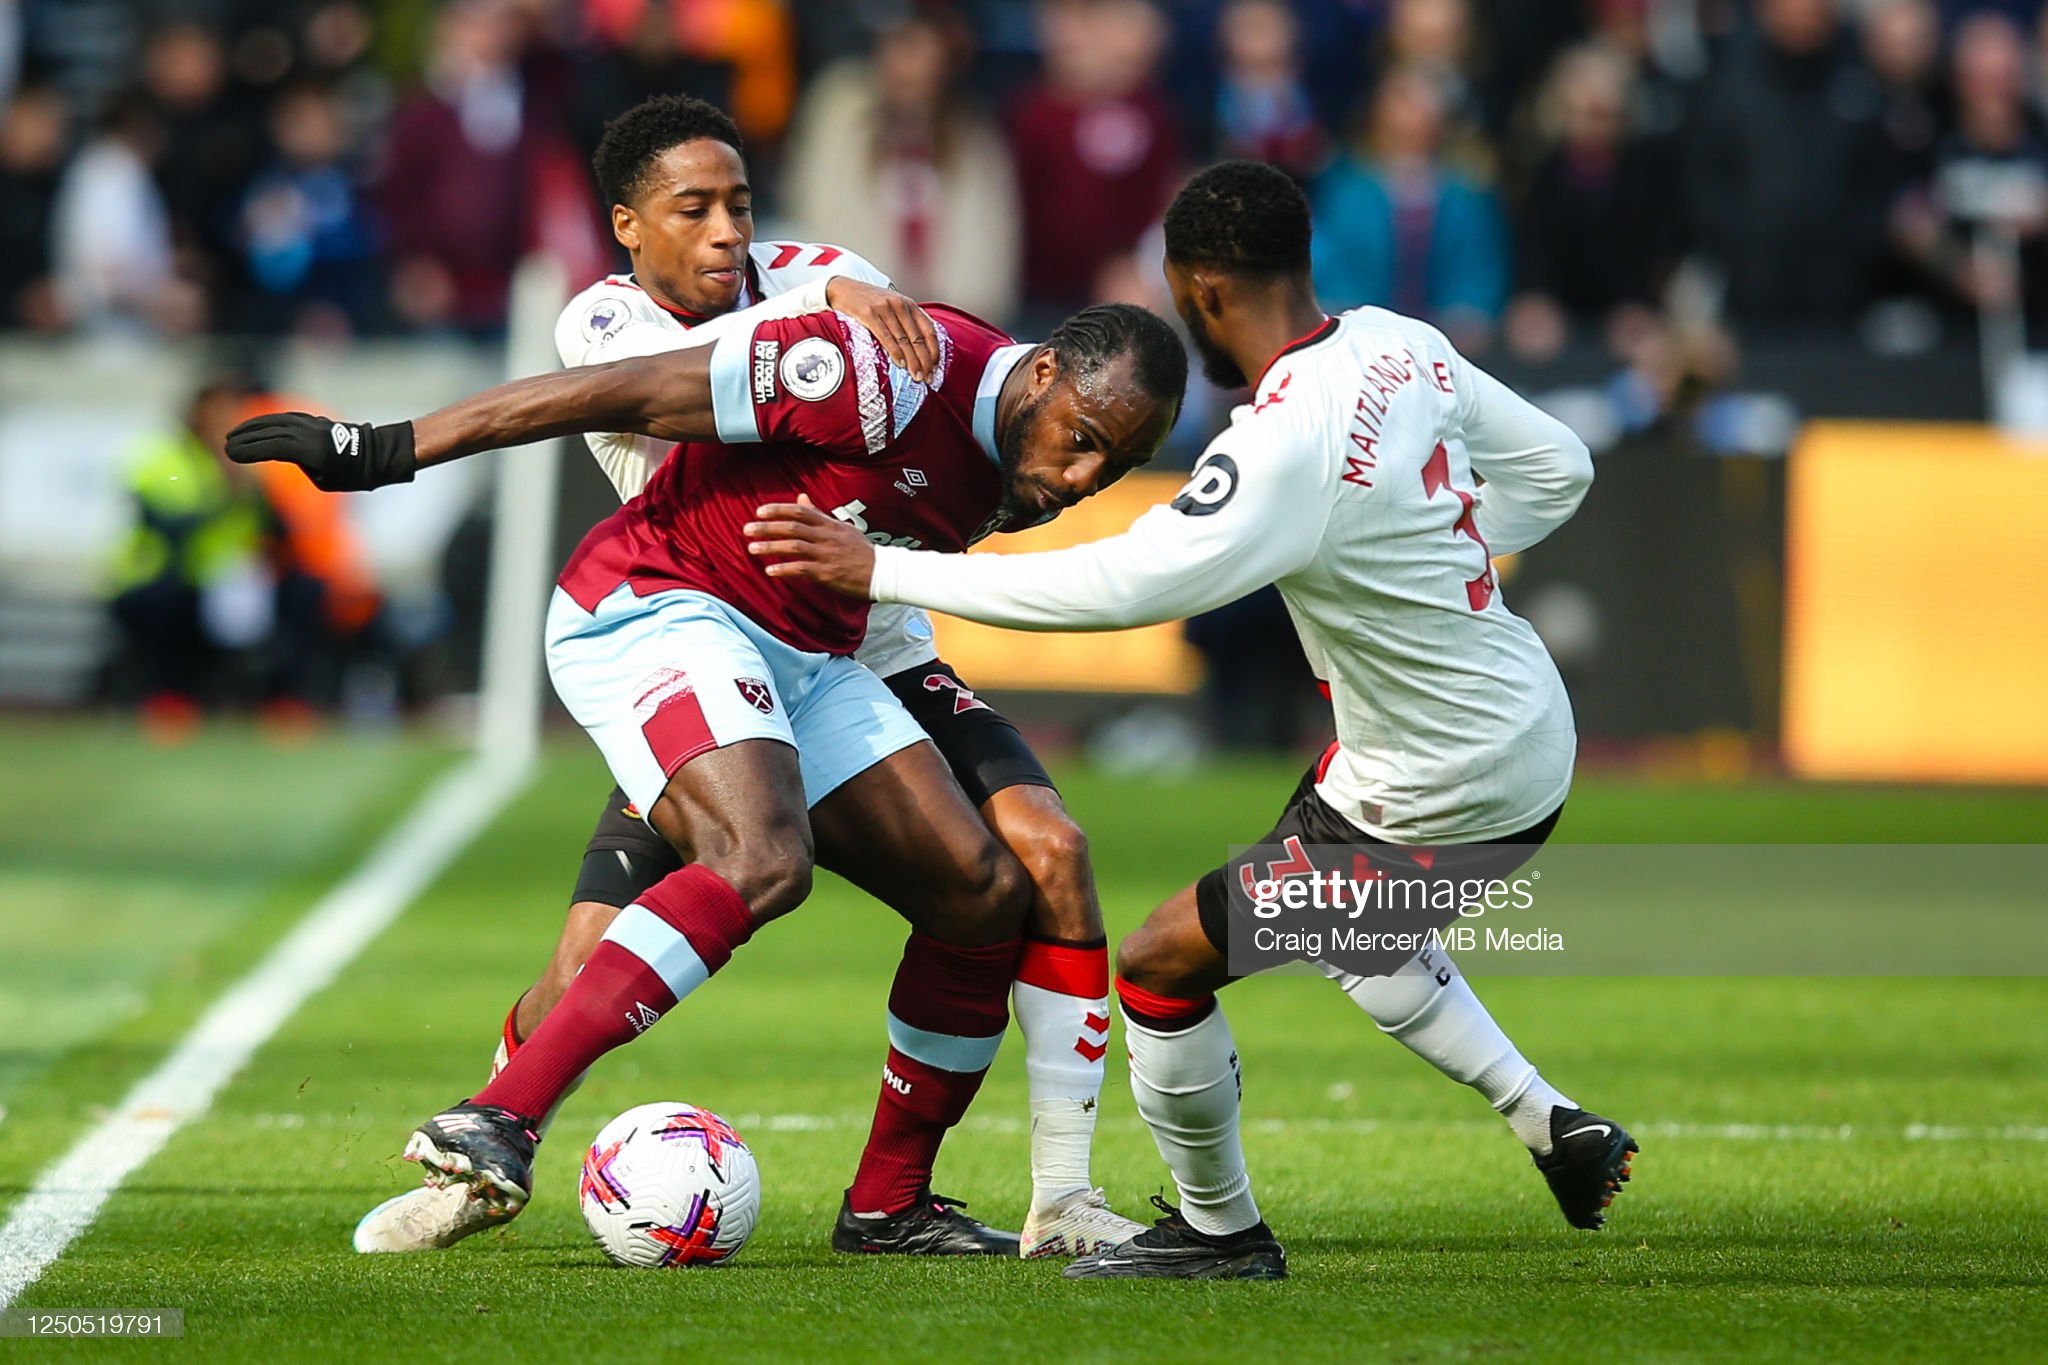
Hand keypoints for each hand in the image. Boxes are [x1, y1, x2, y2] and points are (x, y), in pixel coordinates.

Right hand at [225, 412, 415, 491]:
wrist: (376, 455)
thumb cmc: (351, 474)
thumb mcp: (323, 480)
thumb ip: (299, 465)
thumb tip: (281, 452)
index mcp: (309, 451)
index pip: (271, 447)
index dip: (249, 450)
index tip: (231, 454)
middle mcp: (308, 434)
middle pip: (269, 432)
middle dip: (245, 437)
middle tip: (226, 444)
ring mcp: (311, 424)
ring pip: (275, 422)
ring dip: (253, 426)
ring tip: (235, 432)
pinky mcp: (314, 421)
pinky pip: (285, 418)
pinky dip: (268, 421)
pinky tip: (256, 426)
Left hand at [745, 495, 877, 597]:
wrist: (883, 572)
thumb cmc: (861, 551)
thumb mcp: (842, 527)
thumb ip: (819, 514)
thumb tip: (801, 498)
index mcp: (829, 525)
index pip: (800, 512)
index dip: (778, 510)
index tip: (759, 511)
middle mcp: (826, 537)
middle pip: (792, 527)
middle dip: (767, 527)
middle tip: (747, 529)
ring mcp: (826, 555)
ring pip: (794, 546)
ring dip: (771, 547)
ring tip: (752, 549)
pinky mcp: (827, 573)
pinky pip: (802, 569)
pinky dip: (785, 569)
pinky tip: (770, 570)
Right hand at [823, 278, 939, 383]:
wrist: (842, 288)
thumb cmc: (869, 302)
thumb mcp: (892, 306)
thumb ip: (906, 322)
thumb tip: (919, 350)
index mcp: (909, 304)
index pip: (929, 330)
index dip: (934, 350)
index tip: (936, 367)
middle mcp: (900, 305)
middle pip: (918, 338)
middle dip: (925, 361)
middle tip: (928, 378)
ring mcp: (885, 308)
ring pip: (904, 340)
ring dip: (913, 361)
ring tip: (917, 376)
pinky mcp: (869, 313)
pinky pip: (886, 337)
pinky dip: (895, 352)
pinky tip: (901, 364)